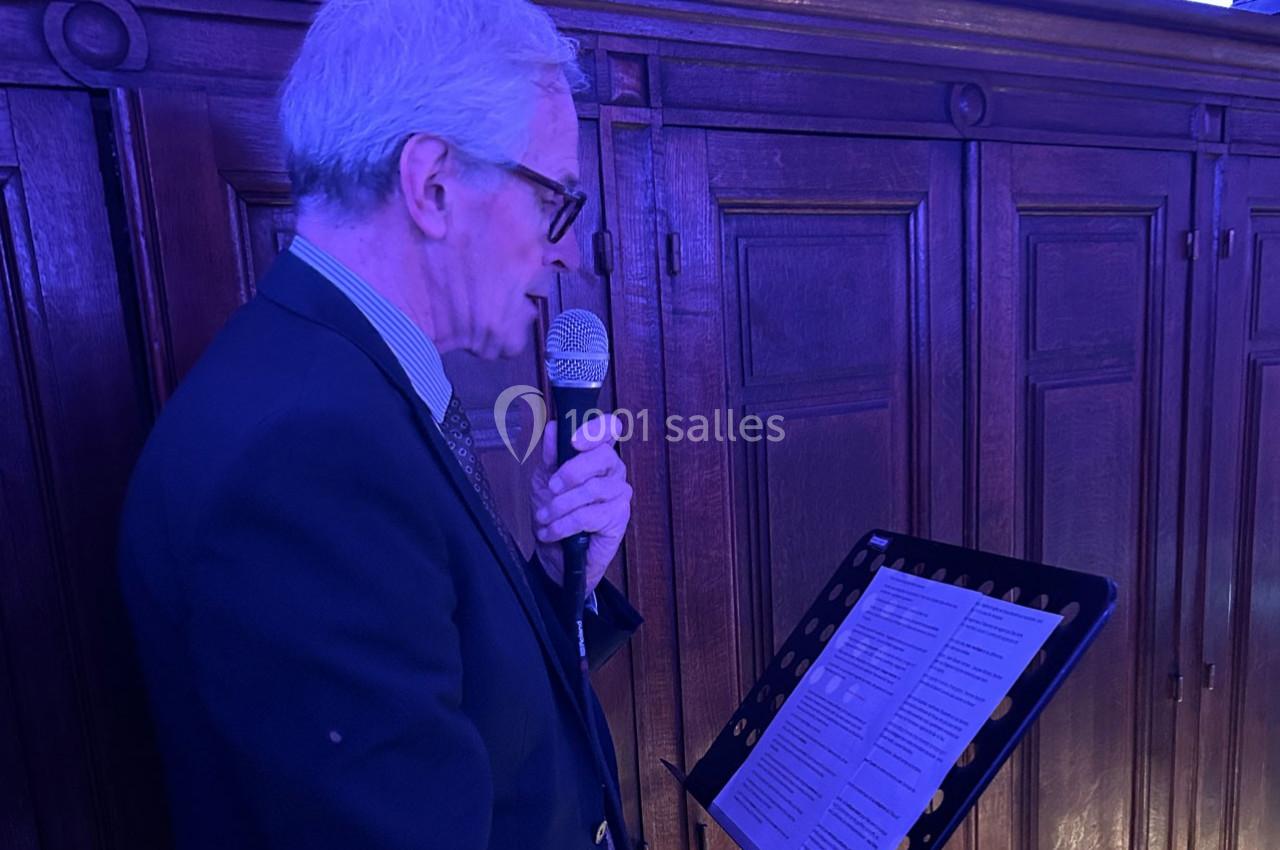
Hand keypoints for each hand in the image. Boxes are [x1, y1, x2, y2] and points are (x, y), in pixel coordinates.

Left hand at [530, 414, 631, 596]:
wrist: (555, 554)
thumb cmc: (554, 513)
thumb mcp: (544, 480)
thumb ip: (551, 455)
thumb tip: (554, 429)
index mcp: (597, 455)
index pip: (610, 429)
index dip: (596, 430)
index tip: (574, 442)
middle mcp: (613, 471)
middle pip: (603, 455)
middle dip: (572, 471)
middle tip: (552, 487)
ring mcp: (619, 494)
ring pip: (593, 489)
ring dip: (561, 505)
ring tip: (544, 516)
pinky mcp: (619, 518)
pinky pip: (589, 516)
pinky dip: (564, 524)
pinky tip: (551, 531)